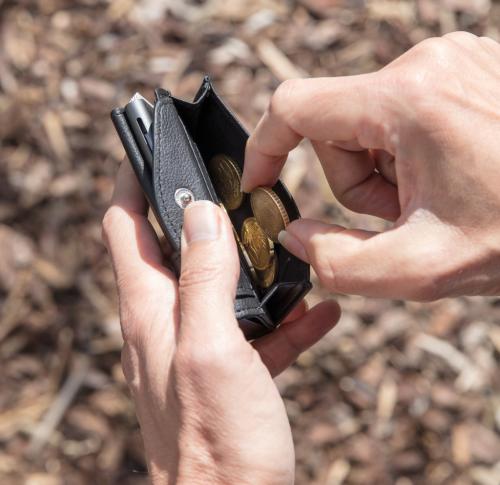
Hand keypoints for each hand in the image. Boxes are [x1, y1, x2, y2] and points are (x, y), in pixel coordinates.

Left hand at [102, 162, 339, 484]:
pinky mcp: (231, 373)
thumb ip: (203, 278)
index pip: (124, 228)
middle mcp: (168, 324)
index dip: (131, 184)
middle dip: (204, 217)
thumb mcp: (211, 347)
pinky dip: (285, 317)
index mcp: (151, 310)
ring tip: (289, 252)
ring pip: (224, 289)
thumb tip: (201, 214)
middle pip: (178, 252)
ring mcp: (200, 348)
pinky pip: (258, 331)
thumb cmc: (216, 443)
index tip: (149, 149)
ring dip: (253, 269)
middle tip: (237, 191)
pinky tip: (321, 312)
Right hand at [242, 32, 499, 300]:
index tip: (258, 183)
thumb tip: (293, 234)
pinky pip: (397, 112)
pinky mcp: (459, 69)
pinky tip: (444, 175)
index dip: (264, 147)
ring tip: (428, 198)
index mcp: (406, 101)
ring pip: (365, 122)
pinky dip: (404, 152)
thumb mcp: (420, 268)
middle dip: (353, 180)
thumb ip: (337, 262)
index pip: (294, 106)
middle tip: (398, 214)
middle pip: (333, 125)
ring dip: (380, 170)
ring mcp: (446, 61)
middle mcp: (423, 65)